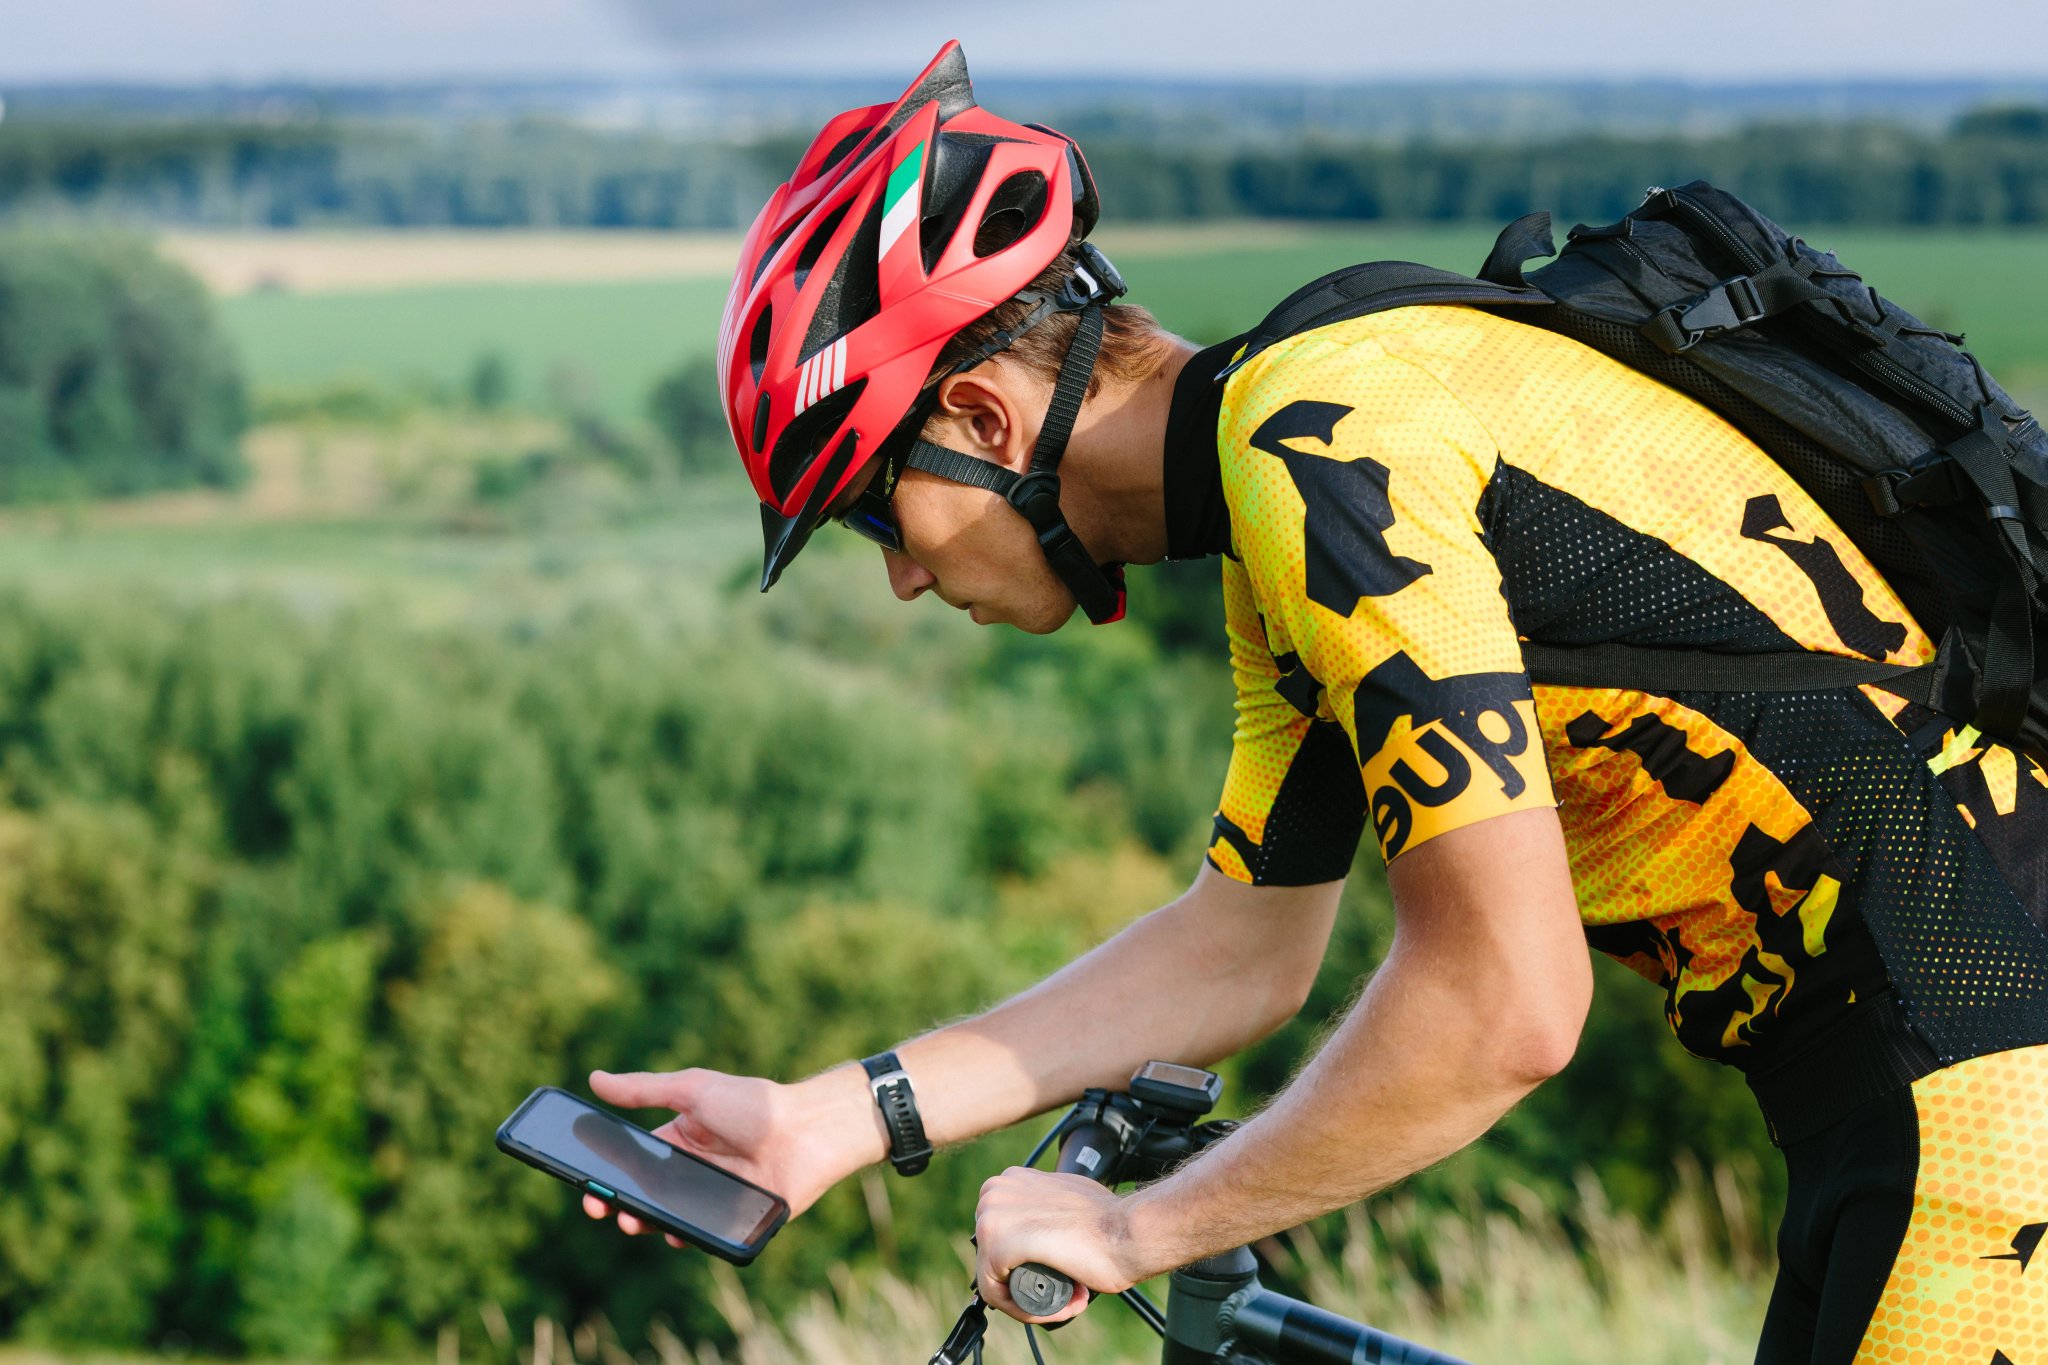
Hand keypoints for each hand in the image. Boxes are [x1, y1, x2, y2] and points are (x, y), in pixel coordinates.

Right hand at [580, 1066, 880, 1248]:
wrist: (808, 1130)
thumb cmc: (753, 1104)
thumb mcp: (693, 1091)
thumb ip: (645, 1089)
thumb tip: (596, 1079)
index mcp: (680, 1137)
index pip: (634, 1159)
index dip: (607, 1172)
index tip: (584, 1183)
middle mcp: (693, 1169)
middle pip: (646, 1192)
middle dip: (620, 1202)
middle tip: (601, 1207)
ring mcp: (712, 1196)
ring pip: (669, 1216)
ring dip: (646, 1222)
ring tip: (632, 1220)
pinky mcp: (733, 1220)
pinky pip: (701, 1233)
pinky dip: (684, 1236)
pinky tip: (673, 1234)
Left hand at [973, 1167, 1149, 1324]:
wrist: (1129, 1230)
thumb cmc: (1109, 1221)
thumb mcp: (1068, 1199)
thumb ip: (1048, 1205)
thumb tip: (1041, 1226)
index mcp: (1010, 1180)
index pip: (998, 1238)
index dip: (1025, 1265)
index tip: (1056, 1276)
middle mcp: (995, 1193)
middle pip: (993, 1259)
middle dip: (1026, 1283)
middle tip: (1066, 1290)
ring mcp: (992, 1216)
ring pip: (993, 1280)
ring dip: (1028, 1301)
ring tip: (1068, 1300)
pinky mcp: (999, 1244)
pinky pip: (996, 1294)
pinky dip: (1024, 1311)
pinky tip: (1060, 1306)